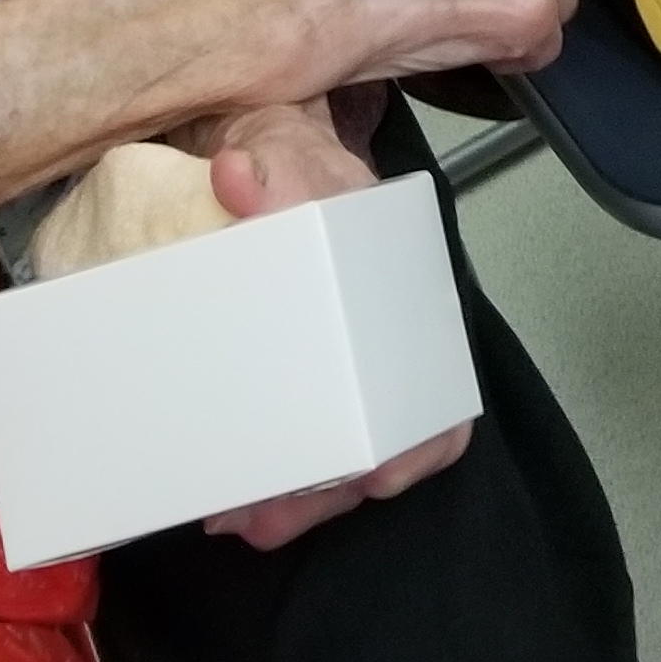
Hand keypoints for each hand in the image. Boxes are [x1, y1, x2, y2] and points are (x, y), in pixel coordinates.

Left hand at [195, 103, 472, 544]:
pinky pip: (287, 446)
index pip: (437, 383)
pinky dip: (262, 479)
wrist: (242, 161)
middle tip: (272, 513)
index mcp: (391, 291)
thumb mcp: (280, 144)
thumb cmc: (281, 160)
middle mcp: (372, 341)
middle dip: (329, 492)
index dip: (423, 438)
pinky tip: (223, 495)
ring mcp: (325, 366)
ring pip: (332, 459)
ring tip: (238, 516)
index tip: (380, 472)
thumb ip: (270, 158)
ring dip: (292, 499)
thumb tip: (241, 179)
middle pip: (378, 441)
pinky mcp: (276, 380)